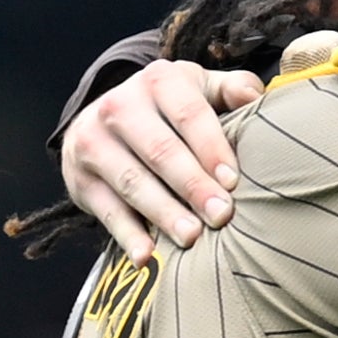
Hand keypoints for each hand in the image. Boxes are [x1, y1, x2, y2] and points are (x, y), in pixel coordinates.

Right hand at [64, 59, 261, 259]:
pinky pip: (106, 210)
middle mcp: (120, 106)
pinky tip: (146, 256)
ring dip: (163, 213)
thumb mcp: (194, 89)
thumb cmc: (165, 110)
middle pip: (160, 151)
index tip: (232, 182)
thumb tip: (257, 97)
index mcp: (158, 81)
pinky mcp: (80, 178)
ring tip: (191, 238)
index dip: (212, 149)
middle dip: (192, 186)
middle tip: (220, 216)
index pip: (189, 115)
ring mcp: (93, 143)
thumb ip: (230, 89)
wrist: (98, 120)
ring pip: (132, 182)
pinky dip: (126, 235)